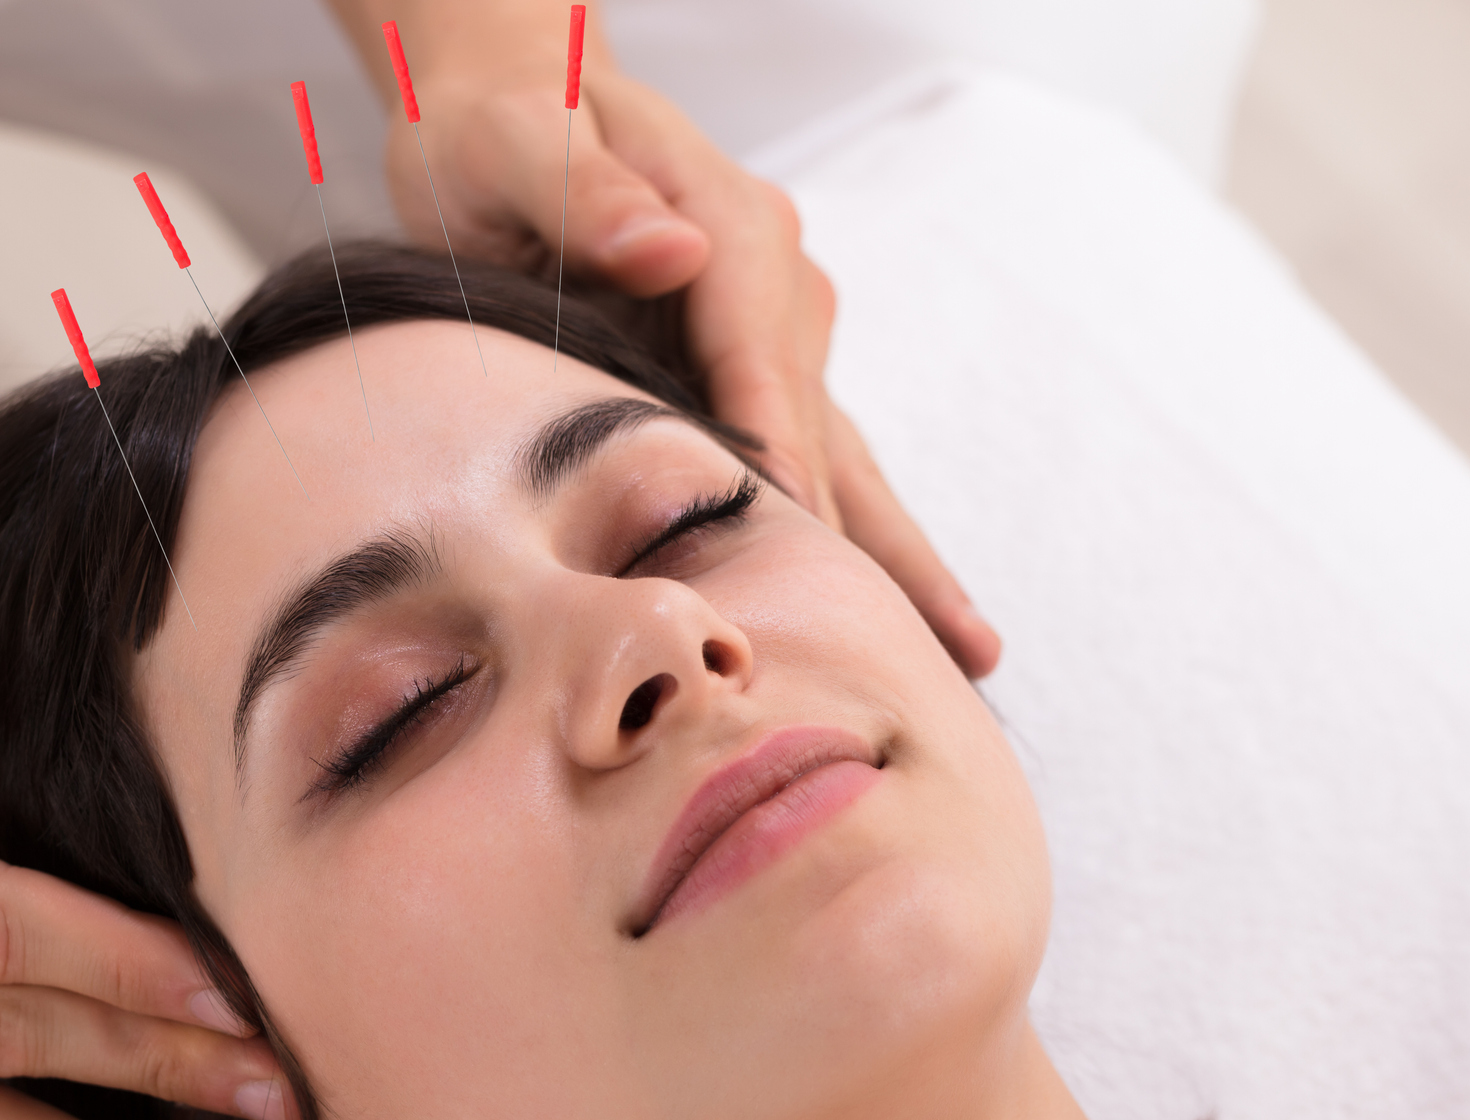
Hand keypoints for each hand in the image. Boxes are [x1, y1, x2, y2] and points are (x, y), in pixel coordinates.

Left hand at [330, 0, 999, 676]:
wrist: (513, 115)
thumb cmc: (502, 131)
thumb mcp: (516, 143)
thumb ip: (585, 194)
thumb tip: (674, 252)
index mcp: (728, 224)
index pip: (759, 352)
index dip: (778, 444)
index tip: (798, 536)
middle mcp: (775, 282)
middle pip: (821, 425)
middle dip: (864, 538)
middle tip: (913, 653)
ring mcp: (778, 334)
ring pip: (843, 459)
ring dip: (899, 559)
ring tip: (967, 654)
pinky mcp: (761, 373)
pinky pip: (818, 465)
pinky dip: (861, 541)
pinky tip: (913, 614)